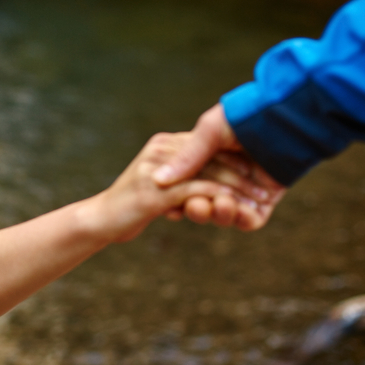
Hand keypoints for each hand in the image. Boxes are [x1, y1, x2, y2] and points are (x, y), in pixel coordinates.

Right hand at [91, 131, 244, 243]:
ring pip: (209, 175)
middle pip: (212, 160)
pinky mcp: (157, 192)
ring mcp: (158, 169)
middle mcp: (162, 149)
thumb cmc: (129, 205)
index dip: (233, 164)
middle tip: (265, 192)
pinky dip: (222, 199)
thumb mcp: (162, 188)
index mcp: (166, 144)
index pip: (206, 149)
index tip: (257, 178)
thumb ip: (184, 172)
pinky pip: (199, 191)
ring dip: (236, 191)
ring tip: (254, 204)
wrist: (100, 220)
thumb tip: (209, 178)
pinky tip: (238, 210)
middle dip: (242, 177)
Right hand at [152, 103, 285, 229]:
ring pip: (226, 211)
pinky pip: (250, 219)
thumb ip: (187, 158)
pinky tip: (237, 210)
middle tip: (193, 207)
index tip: (167, 203)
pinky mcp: (266, 201)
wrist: (293, 117)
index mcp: (209, 154)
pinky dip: (241, 218)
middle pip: (205, 198)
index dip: (177, 193)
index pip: (188, 181)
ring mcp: (247, 188)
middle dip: (198, 206)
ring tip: (220, 205)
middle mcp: (227, 173)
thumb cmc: (248, 115)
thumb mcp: (210, 132)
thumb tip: (158, 180)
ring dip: (219, 213)